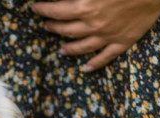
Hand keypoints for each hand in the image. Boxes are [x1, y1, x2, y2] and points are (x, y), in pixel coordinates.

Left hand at [32, 0, 159, 70]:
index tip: (35, 8)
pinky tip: (87, 68)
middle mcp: (93, 25)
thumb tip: (62, 0)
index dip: (43, 9)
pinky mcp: (124, 41)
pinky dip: (96, 63)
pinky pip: (107, 56)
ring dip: (70, 48)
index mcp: (84, 7)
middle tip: (47, 26)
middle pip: (67, 30)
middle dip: (54, 27)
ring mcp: (108, 36)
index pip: (56, 11)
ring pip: (83, 46)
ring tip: (61, 50)